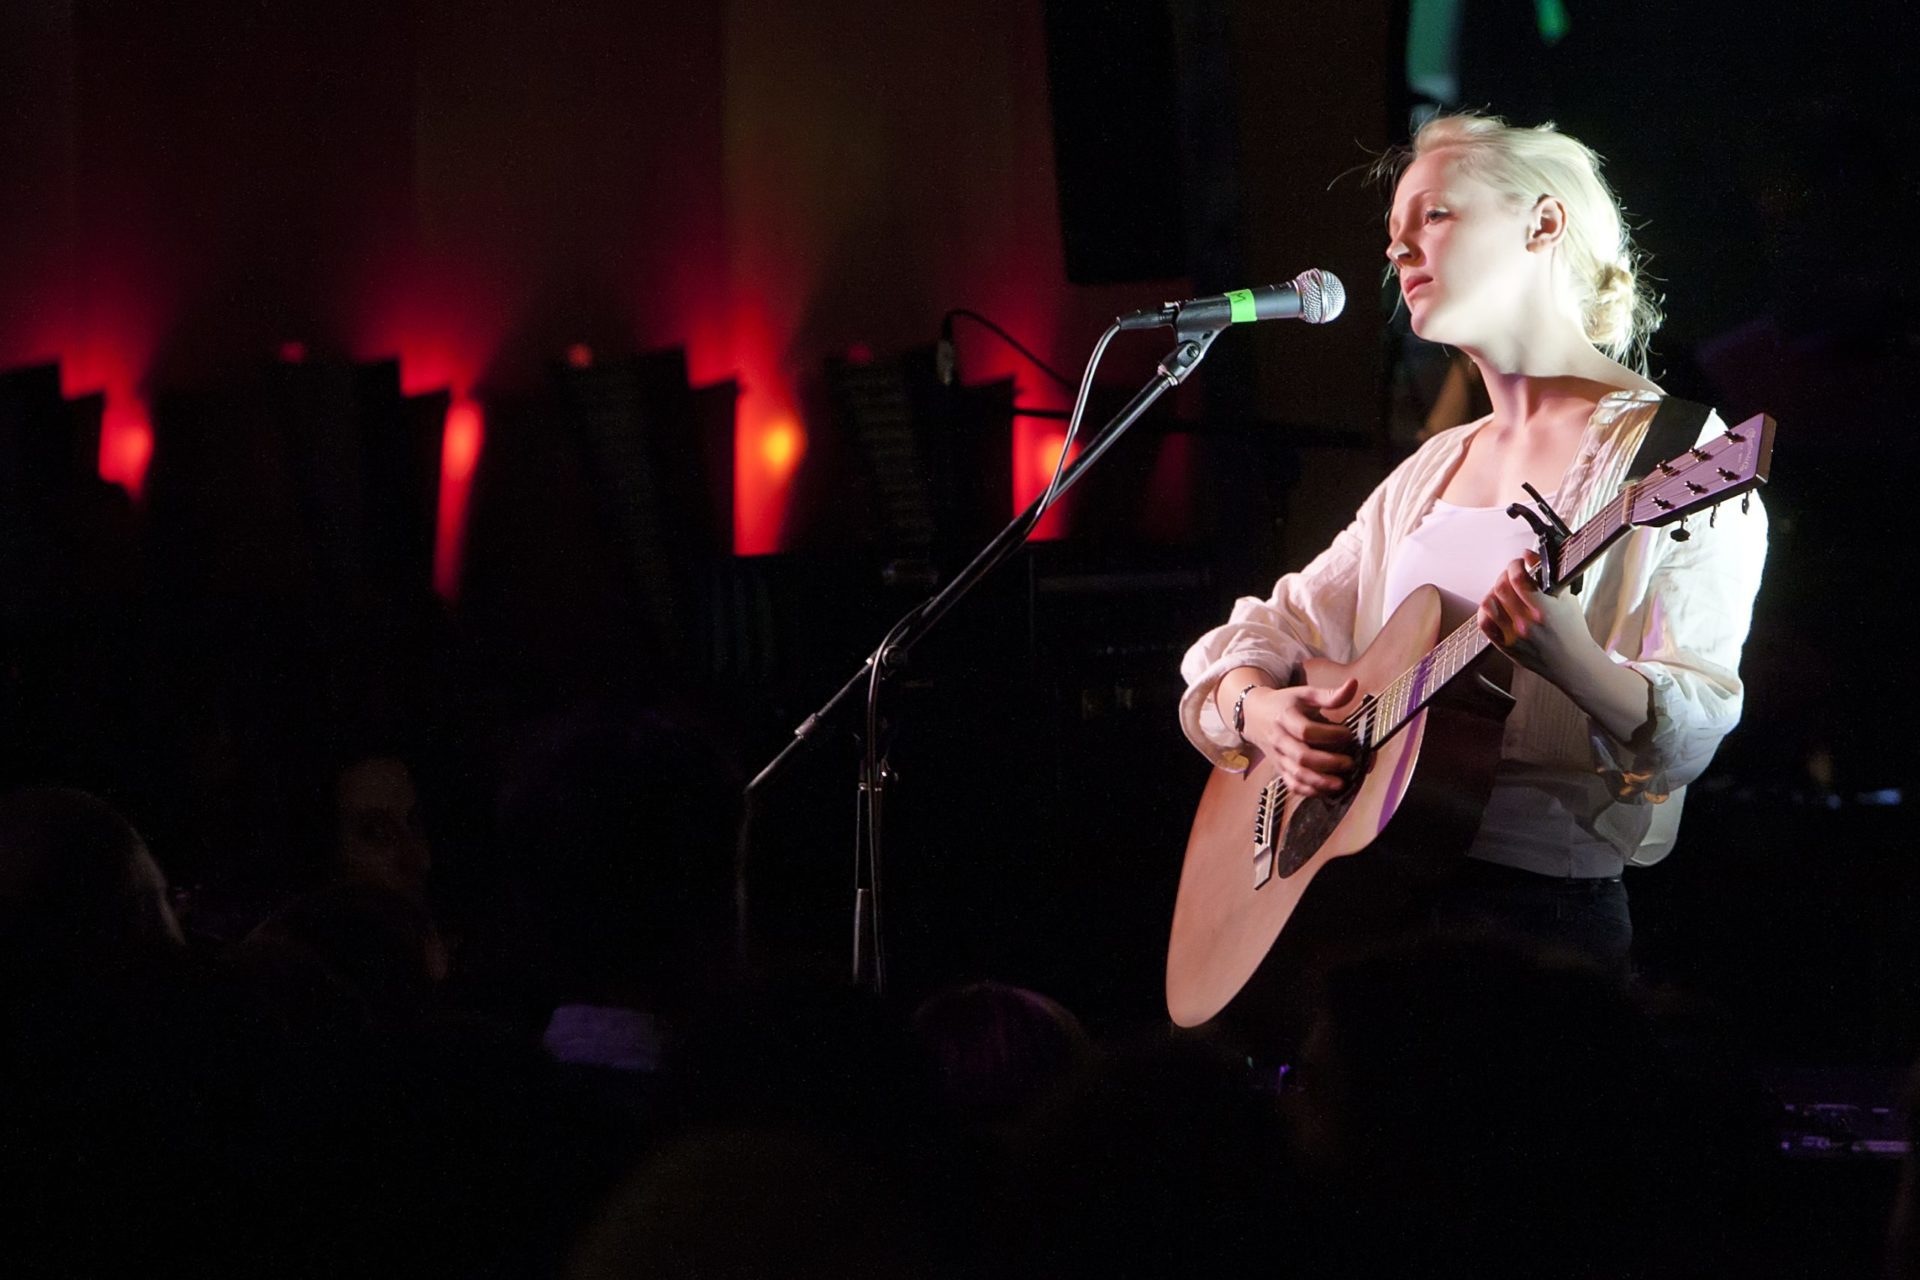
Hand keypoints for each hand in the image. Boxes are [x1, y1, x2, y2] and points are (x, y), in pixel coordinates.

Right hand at [1238, 679, 1358, 798]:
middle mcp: (1279, 740)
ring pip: (1296, 775)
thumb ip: (1329, 694)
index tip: (1348, 734)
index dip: (1329, 734)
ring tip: (1341, 783)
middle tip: (1349, 762)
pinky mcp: (1279, 769)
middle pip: (1301, 757)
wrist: (1254, 715)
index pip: (1306, 731)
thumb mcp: (1304, 694)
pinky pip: (1292, 785)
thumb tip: (1354, 684)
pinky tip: (1327, 790)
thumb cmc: (1285, 703)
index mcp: (1285, 718)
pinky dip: (1309, 791)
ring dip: (1320, 782)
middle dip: (1328, 762)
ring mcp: (1278, 757)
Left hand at [1477, 551, 1595, 679]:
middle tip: (1512, 574)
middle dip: (1505, 574)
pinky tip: (1495, 604)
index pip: (1517, 578)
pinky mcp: (1505, 646)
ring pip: (1488, 603)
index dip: (1515, 564)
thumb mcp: (1567, 598)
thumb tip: (1529, 554)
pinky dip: (1486, 609)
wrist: (1572, 663)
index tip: (1519, 562)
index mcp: (1544, 610)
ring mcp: (1513, 636)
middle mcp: (1526, 623)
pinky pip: (1484, 623)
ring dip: (1494, 590)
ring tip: (1504, 589)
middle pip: (1500, 587)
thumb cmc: (1572, 631)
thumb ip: (1549, 574)